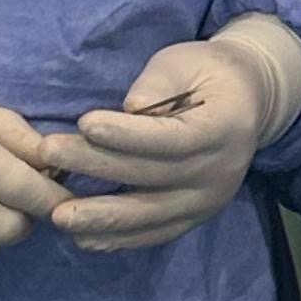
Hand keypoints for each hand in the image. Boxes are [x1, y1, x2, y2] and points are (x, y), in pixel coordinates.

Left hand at [43, 24, 288, 253]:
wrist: (250, 105)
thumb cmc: (208, 74)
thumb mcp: (187, 61)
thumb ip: (160, 81)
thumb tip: (131, 106)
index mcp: (223, 129)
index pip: (170, 138)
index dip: (127, 134)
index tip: (84, 123)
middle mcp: (219, 173)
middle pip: (152, 176)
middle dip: (97, 168)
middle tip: (49, 159)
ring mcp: (208, 202)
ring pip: (151, 216)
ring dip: (102, 218)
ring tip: (58, 216)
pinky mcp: (195, 218)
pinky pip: (155, 234)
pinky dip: (119, 239)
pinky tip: (84, 238)